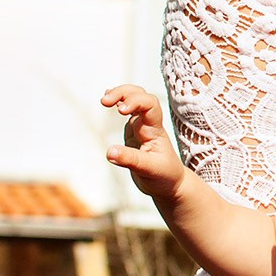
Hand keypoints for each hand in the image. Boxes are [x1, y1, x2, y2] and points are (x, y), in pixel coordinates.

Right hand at [101, 84, 190, 201]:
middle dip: (123, 92)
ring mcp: (141, 126)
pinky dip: (119, 101)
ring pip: (135, 98)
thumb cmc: (164, 176)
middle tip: (105, 101)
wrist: (170, 183)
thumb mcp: (149, 170)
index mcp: (155, 130)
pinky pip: (128, 110)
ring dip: (121, 94)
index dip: (135, 101)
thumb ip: (130, 160)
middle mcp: (148, 124)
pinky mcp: (133, 132)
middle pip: (141, 95)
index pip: (150, 105)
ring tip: (105, 100)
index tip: (120, 110)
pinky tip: (109, 100)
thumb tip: (110, 152)